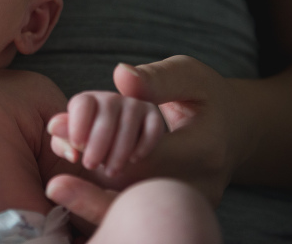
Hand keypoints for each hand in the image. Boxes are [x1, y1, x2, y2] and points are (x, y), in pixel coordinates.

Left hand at [47, 56, 248, 227]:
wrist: (236, 131)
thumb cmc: (208, 97)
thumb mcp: (189, 76)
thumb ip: (157, 78)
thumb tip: (121, 76)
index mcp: (203, 149)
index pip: (147, 157)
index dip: (103, 146)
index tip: (64, 137)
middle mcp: (200, 186)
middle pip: (139, 194)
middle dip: (93, 185)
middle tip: (54, 181)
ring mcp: (191, 207)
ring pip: (138, 212)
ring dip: (95, 202)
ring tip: (59, 188)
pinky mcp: (179, 214)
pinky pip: (141, 216)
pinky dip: (107, 206)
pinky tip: (76, 197)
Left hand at [48, 91, 165, 177]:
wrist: (120, 156)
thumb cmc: (91, 150)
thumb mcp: (74, 146)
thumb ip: (63, 137)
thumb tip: (53, 127)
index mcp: (86, 102)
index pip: (82, 104)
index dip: (78, 124)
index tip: (77, 146)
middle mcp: (110, 99)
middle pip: (106, 115)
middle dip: (97, 143)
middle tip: (91, 164)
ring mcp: (134, 106)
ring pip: (128, 123)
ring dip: (119, 150)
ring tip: (110, 170)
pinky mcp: (154, 117)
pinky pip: (153, 128)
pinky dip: (143, 145)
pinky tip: (134, 160)